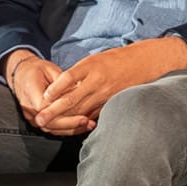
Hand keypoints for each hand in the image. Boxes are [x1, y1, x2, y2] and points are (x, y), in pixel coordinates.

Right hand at [5, 51, 92, 136]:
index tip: (81, 114)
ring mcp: (31, 116)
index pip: (47, 110)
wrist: (21, 73)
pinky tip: (80, 127)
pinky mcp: (36, 119)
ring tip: (88, 125)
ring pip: (50, 129)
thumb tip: (79, 89)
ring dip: (70, 129)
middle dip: (70, 124)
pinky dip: (65, 129)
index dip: (64, 113)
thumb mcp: (50, 69)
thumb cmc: (37, 70)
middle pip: (49, 123)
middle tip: (87, 122)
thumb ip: (63, 82)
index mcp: (31, 94)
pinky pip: (50, 128)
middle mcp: (29, 109)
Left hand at [33, 38, 186, 133]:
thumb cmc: (118, 59)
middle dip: (54, 111)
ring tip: (50, 126)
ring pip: (82, 109)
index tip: (44, 98)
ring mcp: (107, 93)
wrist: (147, 62)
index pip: (68, 78)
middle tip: (39, 119)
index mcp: (92, 65)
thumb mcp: (97, 59)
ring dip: (65, 119)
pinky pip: (95, 113)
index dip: (55, 90)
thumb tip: (59, 88)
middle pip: (72, 99)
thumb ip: (80, 74)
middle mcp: (98, 80)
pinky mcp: (113, 101)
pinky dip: (83, 120)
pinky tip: (73, 126)